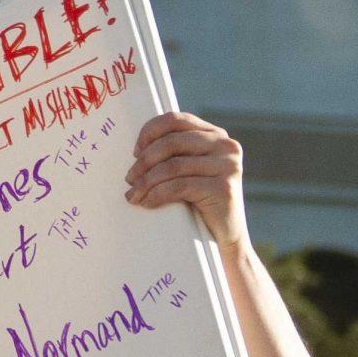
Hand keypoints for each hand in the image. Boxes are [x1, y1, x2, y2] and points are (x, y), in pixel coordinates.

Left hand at [126, 111, 248, 252]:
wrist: (224, 236)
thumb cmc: (200, 200)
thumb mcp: (189, 169)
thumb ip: (175, 152)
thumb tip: (137, 149)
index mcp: (214, 134)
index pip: (175, 120)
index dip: (149, 132)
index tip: (135, 152)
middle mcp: (225, 145)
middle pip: (171, 143)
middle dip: (144, 161)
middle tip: (130, 178)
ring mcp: (228, 166)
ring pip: (173, 166)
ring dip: (146, 181)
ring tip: (134, 194)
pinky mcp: (224, 188)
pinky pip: (179, 187)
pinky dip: (157, 194)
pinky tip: (147, 202)